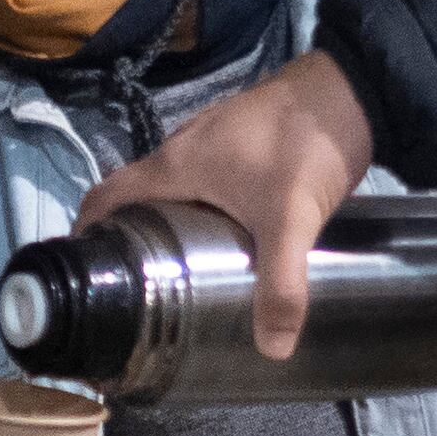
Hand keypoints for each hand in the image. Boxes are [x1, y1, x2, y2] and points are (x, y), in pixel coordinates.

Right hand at [73, 51, 378, 358]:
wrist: (354, 86)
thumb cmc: (304, 143)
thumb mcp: (291, 217)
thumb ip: (281, 283)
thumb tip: (272, 349)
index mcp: (174, 164)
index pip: (107, 195)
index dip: (85, 231)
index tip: (82, 272)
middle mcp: (184, 149)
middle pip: (139, 198)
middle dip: (133, 241)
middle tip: (140, 291)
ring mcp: (215, 140)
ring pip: (176, 190)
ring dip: (170, 226)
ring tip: (183, 276)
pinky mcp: (245, 141)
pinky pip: (207, 183)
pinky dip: (205, 212)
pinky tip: (233, 239)